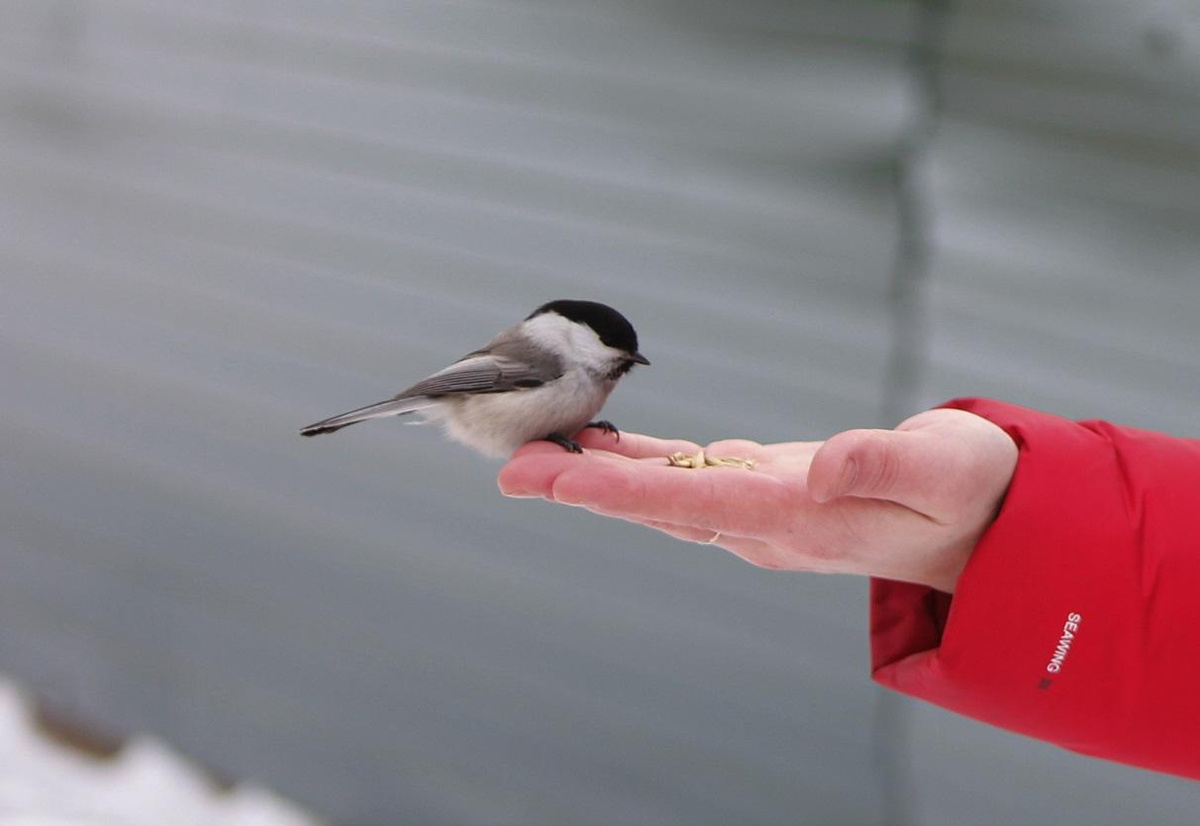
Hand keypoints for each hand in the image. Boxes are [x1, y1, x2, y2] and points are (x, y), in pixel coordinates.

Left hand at [498, 409, 1017, 592]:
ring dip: (597, 475)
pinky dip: (640, 461)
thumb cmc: (971, 491)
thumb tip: (822, 465)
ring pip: (663, 492)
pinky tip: (603, 444)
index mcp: (797, 519)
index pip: (692, 505)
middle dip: (582, 487)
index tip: (557, 479)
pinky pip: (688, 476)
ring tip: (534, 456)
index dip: (620, 491)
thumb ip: (883, 465)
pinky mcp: (764, 488)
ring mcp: (759, 510)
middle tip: (509, 470)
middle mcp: (763, 523)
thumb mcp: (945, 469)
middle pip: (657, 505)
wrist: (984, 522)